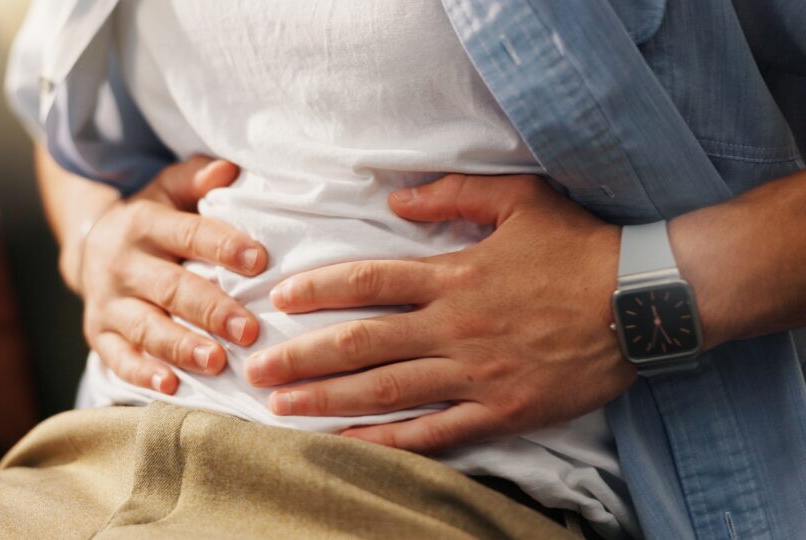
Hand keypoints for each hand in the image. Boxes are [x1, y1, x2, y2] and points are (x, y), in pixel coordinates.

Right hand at [81, 156, 267, 393]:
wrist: (90, 250)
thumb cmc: (152, 223)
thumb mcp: (167, 191)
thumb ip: (196, 179)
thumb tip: (227, 169)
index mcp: (143, 223)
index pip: (188, 234)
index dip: (223, 246)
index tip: (260, 261)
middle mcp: (121, 262)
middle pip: (170, 287)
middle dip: (211, 309)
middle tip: (249, 330)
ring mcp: (107, 302)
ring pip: (145, 327)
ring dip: (181, 346)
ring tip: (217, 361)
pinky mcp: (98, 334)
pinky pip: (117, 358)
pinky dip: (142, 374)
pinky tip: (171, 387)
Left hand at [244, 174, 635, 452]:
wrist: (646, 300)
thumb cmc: (581, 247)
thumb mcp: (521, 199)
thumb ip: (453, 194)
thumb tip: (394, 196)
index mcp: (455, 275)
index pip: (369, 281)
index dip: (318, 290)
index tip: (278, 300)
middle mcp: (455, 327)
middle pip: (363, 343)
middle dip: (302, 356)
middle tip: (255, 368)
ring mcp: (476, 374)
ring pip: (387, 391)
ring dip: (328, 400)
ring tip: (280, 408)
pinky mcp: (501, 411)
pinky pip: (434, 432)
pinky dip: (388, 442)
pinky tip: (348, 445)